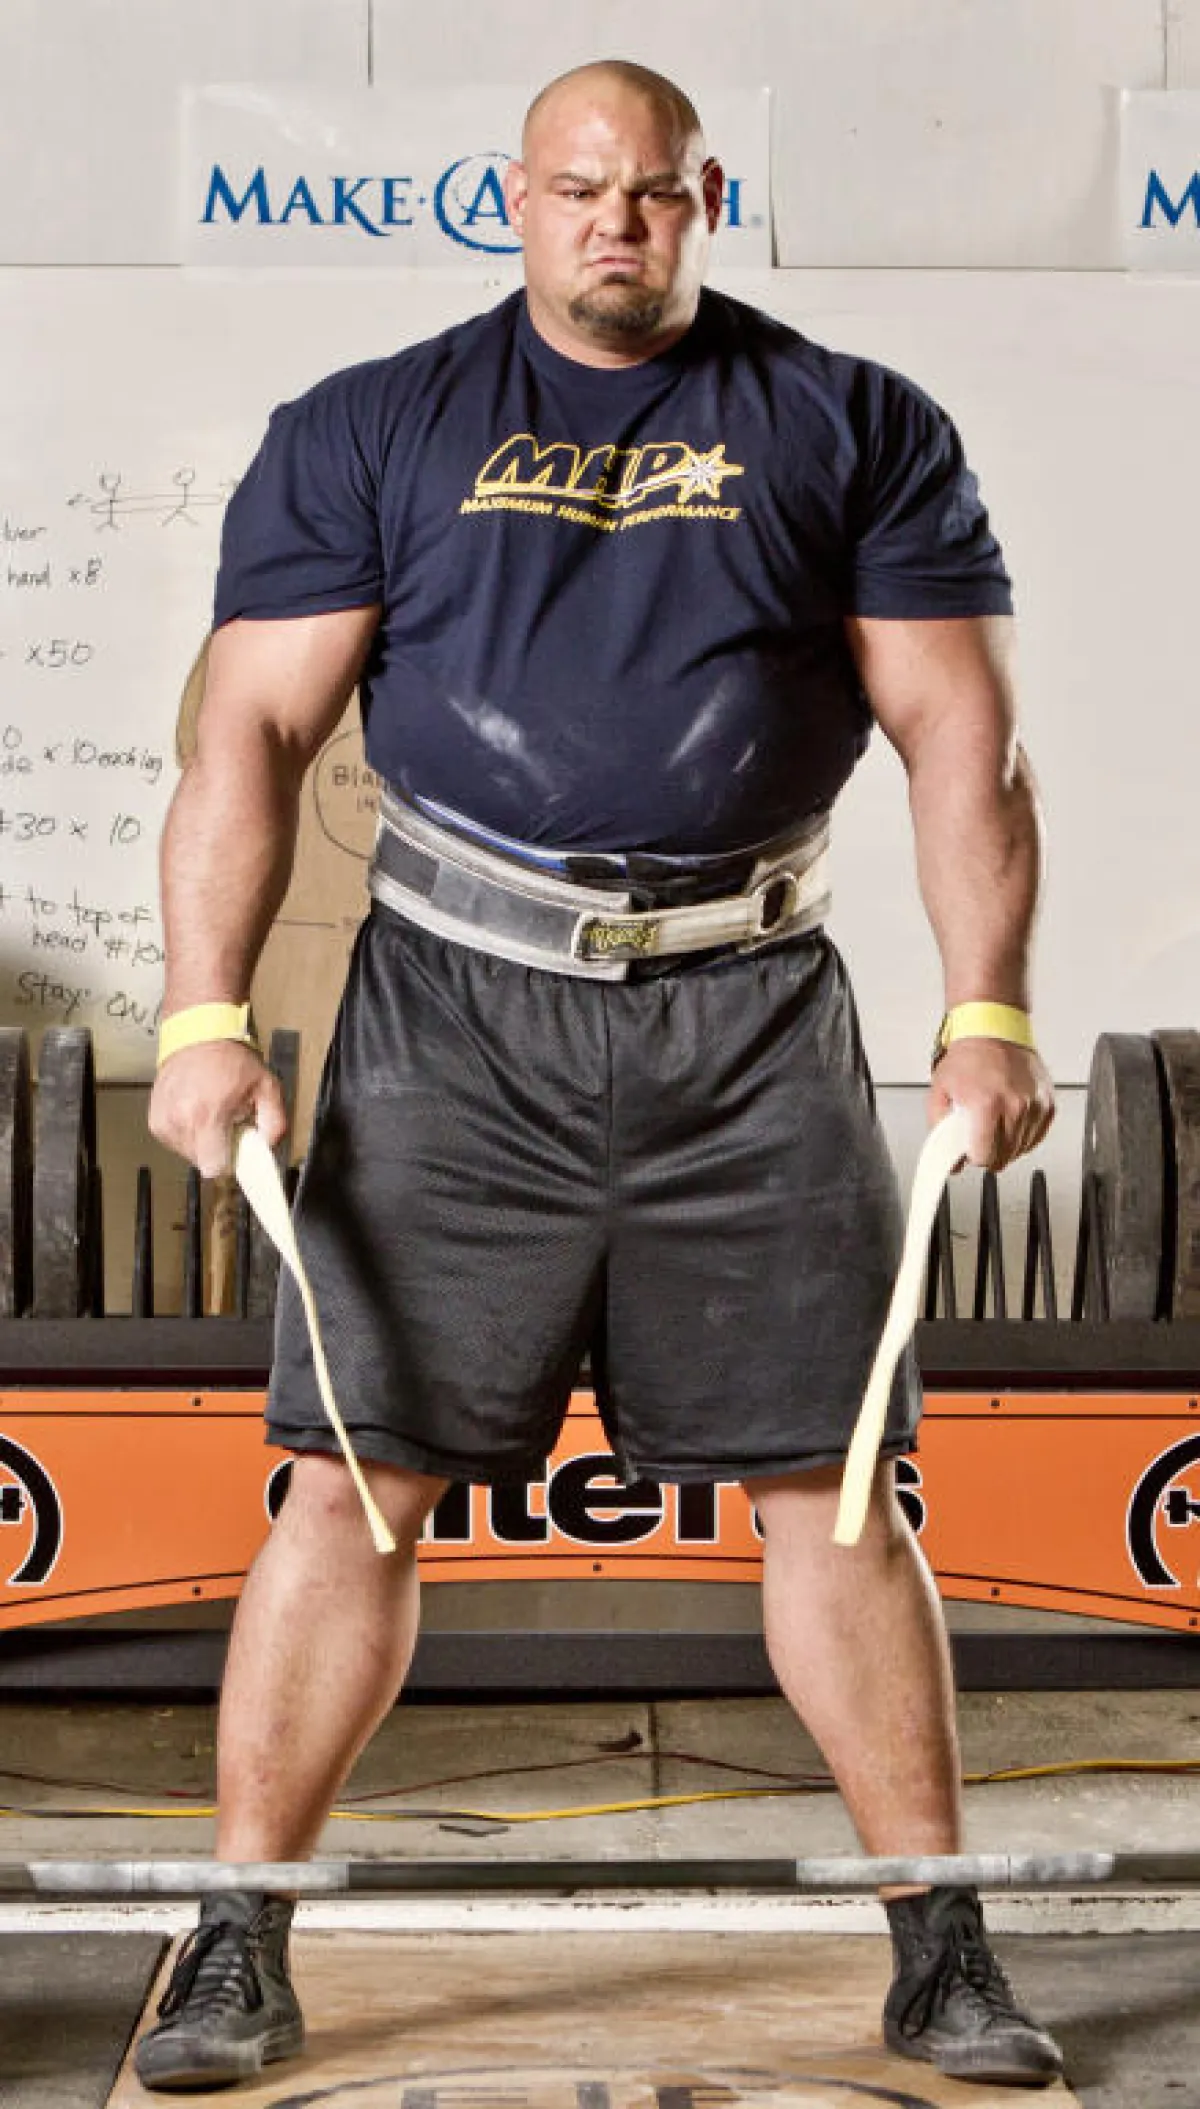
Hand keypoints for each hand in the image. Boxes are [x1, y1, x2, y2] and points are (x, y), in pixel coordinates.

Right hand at [148, 1041, 287, 1178]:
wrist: (197, 1035)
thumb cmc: (231, 1060)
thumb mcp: (266, 1087)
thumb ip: (274, 1122)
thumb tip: (267, 1147)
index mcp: (206, 1117)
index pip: (214, 1167)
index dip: (230, 1162)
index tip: (237, 1147)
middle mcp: (180, 1122)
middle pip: (203, 1162)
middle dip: (218, 1149)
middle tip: (227, 1124)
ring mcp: (164, 1122)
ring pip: (188, 1153)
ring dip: (202, 1141)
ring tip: (210, 1113)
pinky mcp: (154, 1121)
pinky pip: (175, 1141)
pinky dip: (188, 1133)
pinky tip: (195, 1111)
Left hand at [928, 1037, 1053, 1171]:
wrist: (994, 1032)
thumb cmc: (968, 1057)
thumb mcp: (940, 1092)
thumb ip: (941, 1129)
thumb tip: (951, 1159)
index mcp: (986, 1105)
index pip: (984, 1156)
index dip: (974, 1157)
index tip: (970, 1151)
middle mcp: (1015, 1107)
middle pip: (1005, 1157)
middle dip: (990, 1153)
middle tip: (981, 1138)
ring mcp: (1034, 1106)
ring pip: (1022, 1149)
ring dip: (1008, 1146)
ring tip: (996, 1125)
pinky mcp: (1048, 1104)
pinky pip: (1037, 1137)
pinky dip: (1024, 1136)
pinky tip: (1011, 1124)